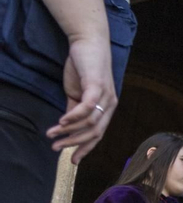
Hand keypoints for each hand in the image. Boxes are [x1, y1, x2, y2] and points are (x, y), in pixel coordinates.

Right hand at [47, 36, 115, 162]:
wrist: (88, 43)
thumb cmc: (83, 67)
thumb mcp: (77, 93)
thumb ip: (74, 109)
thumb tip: (66, 126)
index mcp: (107, 108)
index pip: (98, 134)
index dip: (85, 148)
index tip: (72, 160)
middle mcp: (110, 104)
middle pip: (95, 132)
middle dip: (75, 143)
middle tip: (57, 149)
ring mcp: (105, 95)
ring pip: (90, 122)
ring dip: (69, 131)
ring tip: (52, 134)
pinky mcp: (97, 85)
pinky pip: (87, 107)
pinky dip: (74, 116)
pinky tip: (61, 121)